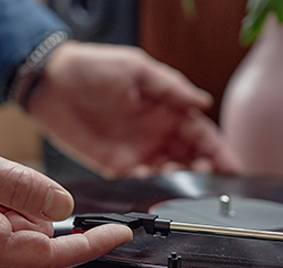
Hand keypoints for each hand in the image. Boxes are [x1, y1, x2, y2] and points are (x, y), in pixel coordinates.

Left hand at [27, 41, 241, 177]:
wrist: (51, 83)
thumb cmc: (93, 67)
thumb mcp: (137, 69)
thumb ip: (171, 88)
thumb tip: (203, 102)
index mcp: (168, 109)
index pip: (202, 134)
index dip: (219, 152)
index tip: (231, 167)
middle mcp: (158, 132)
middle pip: (192, 159)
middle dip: (203, 171)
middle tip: (203, 176)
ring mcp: (138, 150)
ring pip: (169, 174)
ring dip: (177, 181)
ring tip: (174, 178)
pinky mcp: (116, 165)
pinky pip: (139, 181)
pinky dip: (148, 186)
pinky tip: (148, 181)